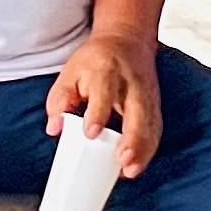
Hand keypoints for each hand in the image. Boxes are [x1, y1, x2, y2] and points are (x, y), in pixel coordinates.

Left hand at [45, 29, 164, 178]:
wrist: (127, 40)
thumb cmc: (96, 60)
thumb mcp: (71, 71)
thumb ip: (60, 99)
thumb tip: (54, 127)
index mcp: (105, 71)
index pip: (104, 92)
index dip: (98, 113)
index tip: (90, 133)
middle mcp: (130, 83)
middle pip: (136, 111)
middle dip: (132, 138)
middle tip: (122, 161)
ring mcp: (147, 94)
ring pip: (150, 123)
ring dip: (143, 149)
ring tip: (130, 171)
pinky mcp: (155, 104)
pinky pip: (156, 129)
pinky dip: (148, 149)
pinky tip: (137, 164)